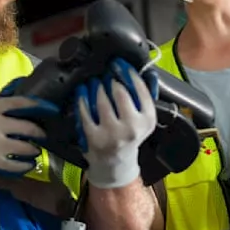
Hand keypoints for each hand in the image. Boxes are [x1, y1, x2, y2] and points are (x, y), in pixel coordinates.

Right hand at [0, 95, 53, 178]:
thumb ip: (1, 108)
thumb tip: (27, 106)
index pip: (20, 103)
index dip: (38, 105)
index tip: (50, 109)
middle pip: (28, 127)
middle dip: (39, 134)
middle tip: (43, 137)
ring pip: (26, 147)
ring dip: (34, 150)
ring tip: (34, 152)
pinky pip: (17, 165)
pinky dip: (26, 166)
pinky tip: (28, 165)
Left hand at [74, 59, 159, 188]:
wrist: (116, 164)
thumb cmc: (130, 136)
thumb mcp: (143, 120)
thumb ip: (144, 97)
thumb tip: (141, 70)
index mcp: (147, 120)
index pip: (140, 89)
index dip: (128, 73)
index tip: (120, 64)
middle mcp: (132, 127)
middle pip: (119, 92)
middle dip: (110, 79)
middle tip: (105, 73)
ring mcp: (112, 134)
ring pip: (101, 100)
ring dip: (96, 86)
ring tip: (95, 82)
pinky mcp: (94, 138)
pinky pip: (85, 111)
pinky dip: (82, 98)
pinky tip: (82, 91)